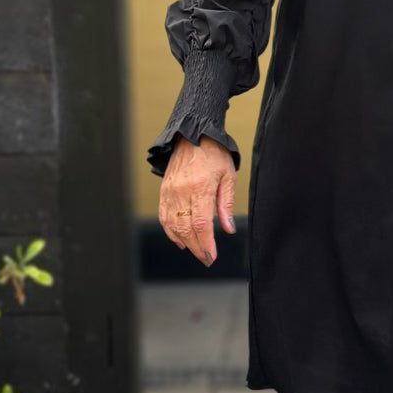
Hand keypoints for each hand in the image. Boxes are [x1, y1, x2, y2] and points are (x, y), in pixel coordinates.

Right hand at [158, 133, 237, 266]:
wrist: (193, 134)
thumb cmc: (214, 154)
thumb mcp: (228, 177)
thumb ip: (226, 204)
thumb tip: (228, 229)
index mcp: (200, 187)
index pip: (201, 224)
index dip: (206, 244)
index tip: (211, 256)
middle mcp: (182, 191)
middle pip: (186, 229)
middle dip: (196, 248)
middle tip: (206, 258)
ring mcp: (170, 191)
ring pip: (172, 225)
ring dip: (184, 242)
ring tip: (196, 250)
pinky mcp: (164, 191)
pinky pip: (164, 216)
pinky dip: (170, 231)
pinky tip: (179, 240)